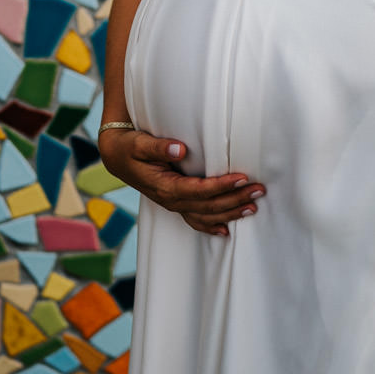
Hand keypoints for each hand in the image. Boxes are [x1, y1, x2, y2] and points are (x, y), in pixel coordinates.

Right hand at [99, 129, 264, 235]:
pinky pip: (196, 220)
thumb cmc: (128, 147)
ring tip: (253, 207)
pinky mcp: (175, 203)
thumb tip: (180, 151)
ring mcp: (173, 205)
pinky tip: (226, 230)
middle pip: (208, 206)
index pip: (199, 190)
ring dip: (230, 213)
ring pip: (206, 216)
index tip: (242, 176)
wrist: (115, 156)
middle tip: (258, 191)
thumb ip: (158, 147)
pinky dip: (212, 226)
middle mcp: (170, 200)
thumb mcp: (138, 143)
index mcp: (164, 187)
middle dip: (235, 199)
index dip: (221, 185)